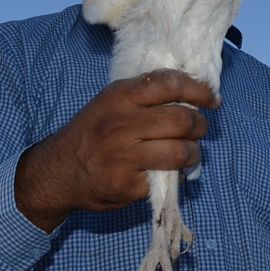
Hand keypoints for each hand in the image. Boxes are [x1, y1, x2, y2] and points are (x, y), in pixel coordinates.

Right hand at [14, 70, 216, 230]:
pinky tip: (170, 172)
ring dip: (194, 153)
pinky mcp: (126, 186)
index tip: (211, 99)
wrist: (57, 171)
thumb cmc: (91, 131)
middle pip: (182, 120)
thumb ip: (143, 94)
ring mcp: (123, 157)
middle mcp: (120, 124)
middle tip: (200, 129)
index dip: (198, 90)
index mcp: (118, 97)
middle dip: (201, 126)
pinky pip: (167, 180)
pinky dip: (177, 177)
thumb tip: (190, 90)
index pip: (169, 84)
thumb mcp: (109, 101)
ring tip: (190, 152)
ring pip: (180, 152)